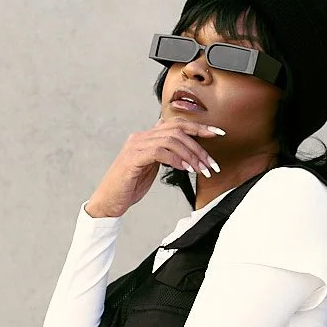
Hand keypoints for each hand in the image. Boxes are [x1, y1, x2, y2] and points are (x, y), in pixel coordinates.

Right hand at [84, 119, 226, 218]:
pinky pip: (160, 151)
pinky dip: (176, 159)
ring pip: (171, 139)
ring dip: (191, 155)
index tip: (218, 133)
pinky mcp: (133, 158)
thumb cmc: (129, 187)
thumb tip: (184, 152)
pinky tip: (185, 170)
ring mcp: (136, 146)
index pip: (177, 124)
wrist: (108, 202)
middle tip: (212, 164)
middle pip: (177, 130)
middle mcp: (140, 137)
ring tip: (201, 170)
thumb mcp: (151, 168)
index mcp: (146, 137)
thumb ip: (164, 155)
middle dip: (199, 146)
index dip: (199, 127)